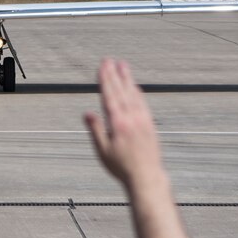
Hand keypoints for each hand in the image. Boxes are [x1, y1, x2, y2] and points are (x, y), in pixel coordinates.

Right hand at [84, 59, 164, 189]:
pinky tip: (135, 86)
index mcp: (117, 123)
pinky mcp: (150, 124)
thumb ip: (96, 130)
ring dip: (127, 79)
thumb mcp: (103, 151)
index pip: (109, 96)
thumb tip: (87, 113)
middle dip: (114, 74)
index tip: (103, 66)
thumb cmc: (121, 167)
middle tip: (110, 60)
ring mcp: (142, 120)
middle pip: (121, 91)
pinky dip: (138, 92)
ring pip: (133, 94)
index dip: (105, 79)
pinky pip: (143, 103)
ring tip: (123, 65)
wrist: (147, 177)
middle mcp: (131, 118)